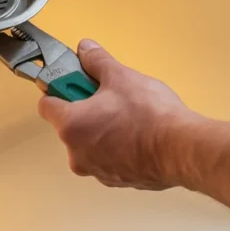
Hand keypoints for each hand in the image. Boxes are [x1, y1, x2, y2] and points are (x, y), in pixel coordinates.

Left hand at [38, 40, 198, 189]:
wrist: (182, 149)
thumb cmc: (150, 115)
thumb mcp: (120, 76)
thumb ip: (96, 61)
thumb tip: (85, 50)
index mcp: (71, 126)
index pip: (46, 104)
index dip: (59, 89)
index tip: (74, 81)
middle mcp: (77, 153)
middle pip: (70, 124)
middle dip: (86, 108)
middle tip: (110, 96)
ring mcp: (96, 170)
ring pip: (90, 142)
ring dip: (102, 128)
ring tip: (129, 116)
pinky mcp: (116, 180)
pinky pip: (108, 158)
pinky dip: (117, 147)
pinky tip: (138, 135)